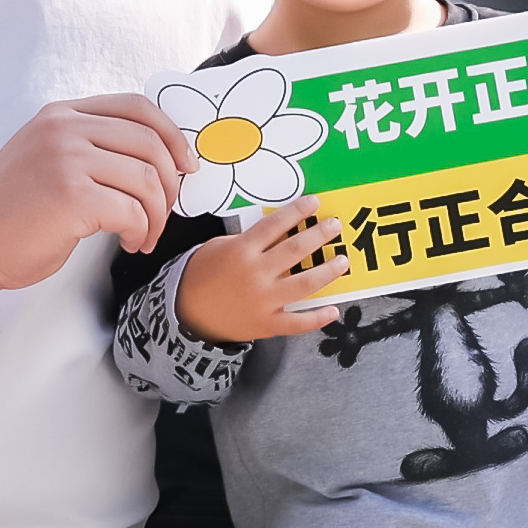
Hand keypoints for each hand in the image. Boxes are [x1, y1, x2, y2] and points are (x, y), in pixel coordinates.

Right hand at [0, 96, 189, 289]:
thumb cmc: (10, 211)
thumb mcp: (46, 156)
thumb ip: (88, 146)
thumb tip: (153, 158)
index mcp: (61, 114)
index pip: (137, 107)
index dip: (172, 135)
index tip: (185, 164)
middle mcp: (64, 128)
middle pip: (151, 142)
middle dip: (171, 183)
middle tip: (166, 211)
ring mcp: (67, 159)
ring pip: (148, 179)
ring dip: (157, 215)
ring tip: (144, 234)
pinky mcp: (72, 196)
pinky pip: (133, 211)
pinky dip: (141, 231)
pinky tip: (130, 242)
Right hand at [173, 198, 345, 342]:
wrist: (186, 314)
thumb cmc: (201, 277)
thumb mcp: (217, 247)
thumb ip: (247, 240)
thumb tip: (279, 231)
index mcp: (242, 250)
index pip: (276, 225)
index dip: (298, 211)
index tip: (314, 203)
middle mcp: (255, 274)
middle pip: (295, 250)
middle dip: (319, 235)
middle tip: (334, 226)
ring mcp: (263, 301)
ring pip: (304, 284)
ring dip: (327, 271)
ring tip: (342, 261)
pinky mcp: (266, 324)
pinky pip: (297, 322)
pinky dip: (317, 318)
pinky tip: (333, 311)